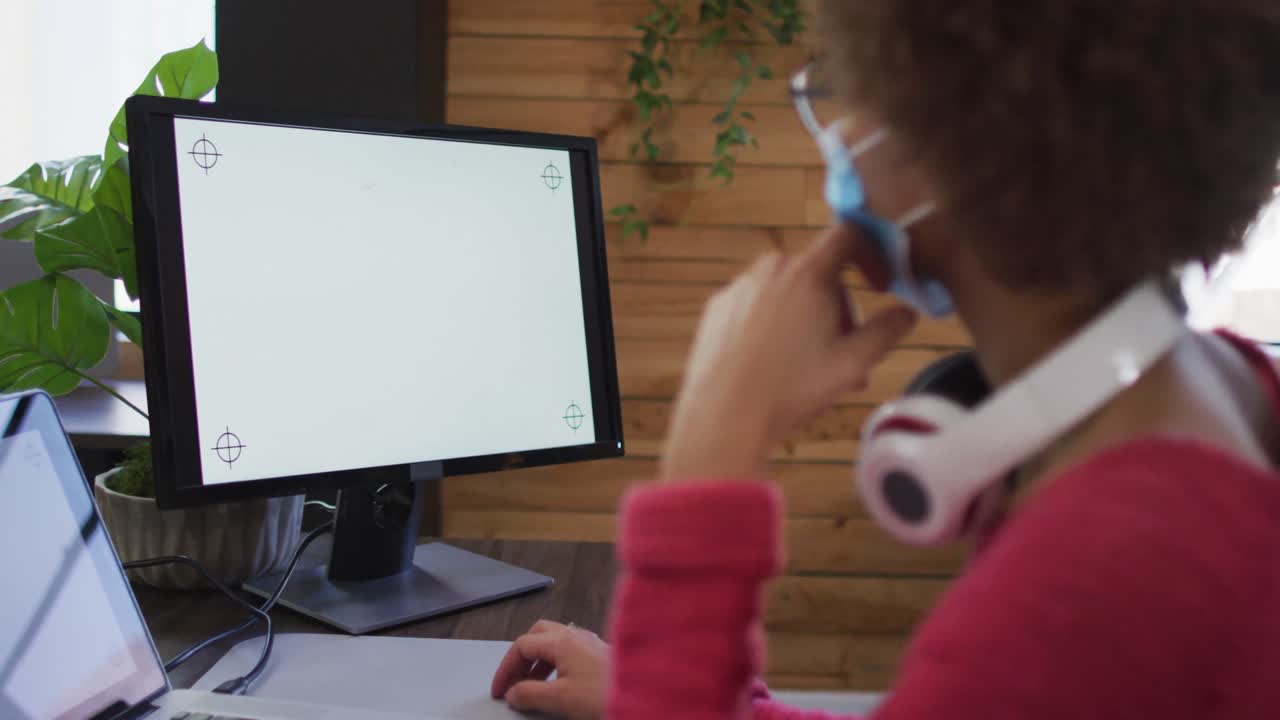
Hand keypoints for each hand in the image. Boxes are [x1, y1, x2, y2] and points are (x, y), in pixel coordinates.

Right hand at [490, 620, 609, 719]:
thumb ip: (530, 694)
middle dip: (522, 657)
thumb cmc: (606, 694)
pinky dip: (556, 665)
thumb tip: (513, 692)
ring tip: (533, 688)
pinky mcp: (601, 654)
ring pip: (555, 643)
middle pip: (538, 635)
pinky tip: (559, 685)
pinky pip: (570, 652)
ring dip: (539, 662)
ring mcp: (591, 643)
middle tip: (514, 681)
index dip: (506, 668)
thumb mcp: (561, 699)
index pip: (522, 646)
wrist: (646, 697)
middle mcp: (576, 635)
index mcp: (562, 641)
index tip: (500, 690)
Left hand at [661, 224, 917, 481]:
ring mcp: (739, 286)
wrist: (724, 414)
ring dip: (806, 316)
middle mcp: (771, 268)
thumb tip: (907, 311)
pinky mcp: (717, 307)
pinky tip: (770, 362)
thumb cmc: (793, 388)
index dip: (872, 253)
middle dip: (839, 305)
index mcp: (808, 273)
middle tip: (845, 352)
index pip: (849, 235)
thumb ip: (887, 330)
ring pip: (786, 289)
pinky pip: (755, 304)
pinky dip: (771, 323)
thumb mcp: (854, 363)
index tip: (880, 284)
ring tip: (807, 366)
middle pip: (819, 271)